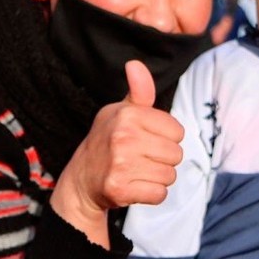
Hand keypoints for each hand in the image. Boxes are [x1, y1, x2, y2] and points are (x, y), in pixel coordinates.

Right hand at [50, 60, 184, 246]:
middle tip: (142, 158)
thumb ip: (139, 90)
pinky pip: (159, 194)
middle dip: (163, 159)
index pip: (177, 131)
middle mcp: (123, 137)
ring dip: (158, 177)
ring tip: (138, 171)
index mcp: (128, 115)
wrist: (81, 179)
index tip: (147, 139)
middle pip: (176, 154)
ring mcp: (121, 165)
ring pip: (169, 175)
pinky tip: (136, 186)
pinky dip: (152, 194)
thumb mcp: (121, 111)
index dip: (166, 137)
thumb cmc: (108, 140)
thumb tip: (136, 64)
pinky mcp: (120, 189)